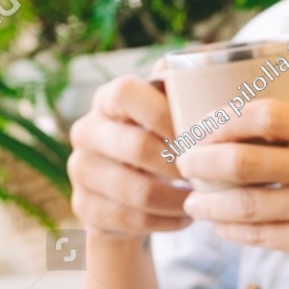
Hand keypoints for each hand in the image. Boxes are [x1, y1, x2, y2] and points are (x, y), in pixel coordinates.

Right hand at [68, 74, 192, 240]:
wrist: (121, 194)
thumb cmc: (154, 143)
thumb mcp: (161, 115)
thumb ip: (174, 92)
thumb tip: (188, 66)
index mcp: (106, 100)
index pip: (127, 93)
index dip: (165, 114)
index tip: (198, 135)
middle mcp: (86, 131)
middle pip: (136, 147)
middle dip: (179, 164)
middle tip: (206, 174)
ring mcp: (81, 171)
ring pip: (138, 192)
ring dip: (178, 200)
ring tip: (202, 200)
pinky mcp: (85, 208)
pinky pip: (134, 221)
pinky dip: (168, 221)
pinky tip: (186, 216)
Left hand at [176, 99, 288, 288]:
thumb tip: (238, 129)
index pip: (263, 117)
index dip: (224, 124)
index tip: (203, 133)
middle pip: (244, 161)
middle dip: (203, 164)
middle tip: (184, 165)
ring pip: (246, 205)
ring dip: (211, 205)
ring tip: (194, 204)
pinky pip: (262, 236)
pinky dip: (234, 232)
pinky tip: (222, 227)